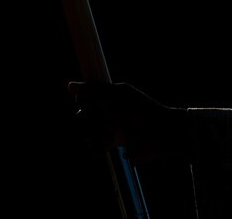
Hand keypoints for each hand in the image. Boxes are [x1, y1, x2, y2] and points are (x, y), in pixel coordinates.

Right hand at [69, 81, 190, 164]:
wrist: (161, 133)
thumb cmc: (143, 109)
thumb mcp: (120, 95)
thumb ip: (96, 90)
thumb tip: (69, 85)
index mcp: (108, 98)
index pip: (85, 99)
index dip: (82, 101)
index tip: (82, 101)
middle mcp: (106, 113)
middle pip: (82, 117)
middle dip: (88, 118)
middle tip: (105, 116)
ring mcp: (108, 130)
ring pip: (87, 132)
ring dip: (97, 131)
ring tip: (112, 130)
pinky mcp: (112, 146)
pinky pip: (95, 146)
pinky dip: (100, 144)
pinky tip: (112, 141)